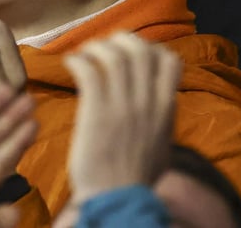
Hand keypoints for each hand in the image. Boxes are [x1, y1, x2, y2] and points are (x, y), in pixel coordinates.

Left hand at [63, 32, 181, 205]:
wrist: (117, 200)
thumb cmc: (136, 177)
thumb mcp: (162, 145)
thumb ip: (162, 119)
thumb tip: (160, 103)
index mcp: (165, 109)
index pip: (170, 60)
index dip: (150, 47)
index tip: (132, 51)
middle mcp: (148, 103)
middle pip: (140, 50)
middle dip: (120, 40)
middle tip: (104, 47)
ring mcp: (123, 106)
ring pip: (115, 56)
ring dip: (97, 47)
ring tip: (85, 54)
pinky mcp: (97, 113)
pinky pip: (90, 72)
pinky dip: (78, 60)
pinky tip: (70, 64)